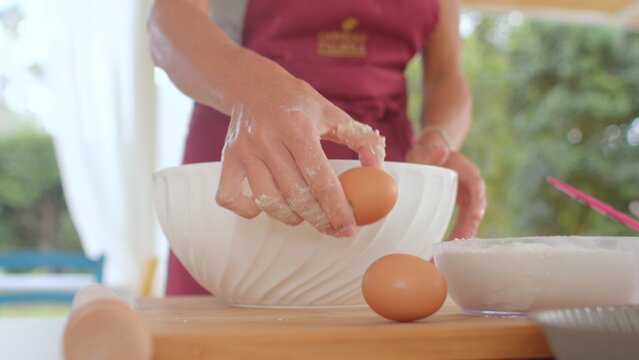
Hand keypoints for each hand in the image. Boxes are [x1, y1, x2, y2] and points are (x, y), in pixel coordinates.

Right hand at [215, 68, 385, 236]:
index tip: (349, 227)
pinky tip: (268, 206)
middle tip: (334, 228)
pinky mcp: (227, 159)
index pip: (320, 178)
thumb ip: (361, 140)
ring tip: (305, 214)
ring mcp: (244, 151)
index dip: (337, 208)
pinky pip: (230, 198)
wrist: (252, 85)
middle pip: (296, 195)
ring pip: (268, 202)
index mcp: (297, 126)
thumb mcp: (333, 113)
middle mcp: (267, 139)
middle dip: (320, 219)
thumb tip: (378, 172)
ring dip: (291, 217)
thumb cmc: (297, 103)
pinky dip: (249, 210)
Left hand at [405, 130, 485, 238]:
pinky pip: (464, 220)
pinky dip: (460, 232)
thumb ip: (432, 150)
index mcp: (467, 171)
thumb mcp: (426, 150)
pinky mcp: (462, 203)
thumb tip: (442, 150)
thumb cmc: (427, 153)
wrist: (428, 155)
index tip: (476, 215)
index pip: (477, 186)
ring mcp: (468, 195)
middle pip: (476, 207)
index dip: (478, 201)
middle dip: (470, 225)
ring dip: (465, 232)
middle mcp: (471, 185)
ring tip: (454, 249)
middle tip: (461, 241)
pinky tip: (451, 245)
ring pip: (471, 217)